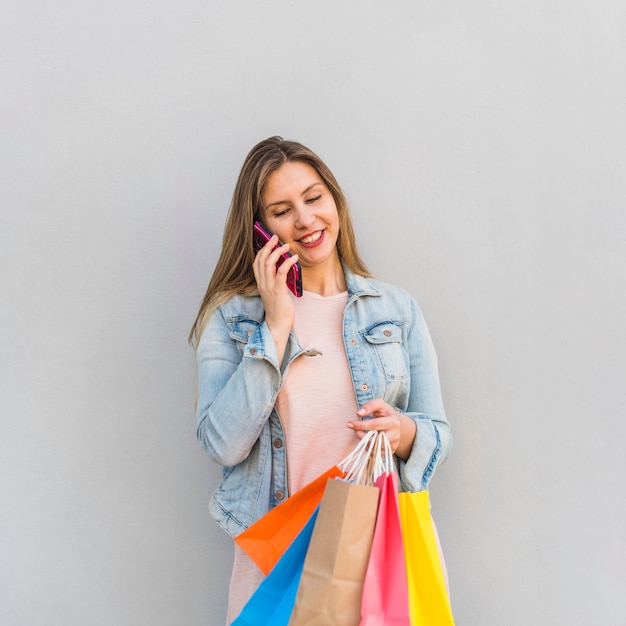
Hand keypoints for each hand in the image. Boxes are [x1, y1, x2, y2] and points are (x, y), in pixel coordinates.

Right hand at [252, 235, 298, 361]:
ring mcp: (269, 287)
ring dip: (277, 251)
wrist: (278, 325)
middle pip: (260, 259)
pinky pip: (280, 272)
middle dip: (268, 246)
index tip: (269, 241)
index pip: (256, 262)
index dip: (262, 250)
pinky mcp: (278, 291)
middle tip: (275, 237)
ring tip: (286, 245)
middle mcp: (262, 283)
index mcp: (260, 283)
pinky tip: (294, 258)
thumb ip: (276, 282)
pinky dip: (287, 263)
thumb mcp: (275, 293)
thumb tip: (284, 270)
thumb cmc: (279, 310)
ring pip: (268, 263)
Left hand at [347, 398, 416, 460]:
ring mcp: (394, 445)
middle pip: (374, 439)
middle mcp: (395, 434)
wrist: (397, 424)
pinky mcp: (390, 452)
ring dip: (364, 442)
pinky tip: (369, 440)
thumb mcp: (380, 404)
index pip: (375, 425)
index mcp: (393, 421)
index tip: (349, 424)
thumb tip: (359, 413)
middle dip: (360, 435)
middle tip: (355, 430)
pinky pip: (375, 454)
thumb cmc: (385, 413)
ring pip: (374, 448)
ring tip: (363, 434)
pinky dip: (369, 448)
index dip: (360, 425)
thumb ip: (370, 405)